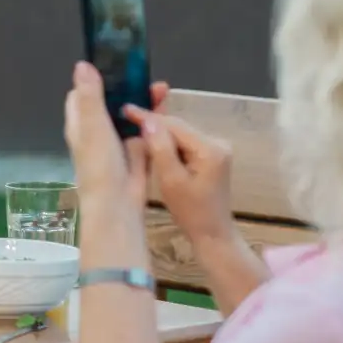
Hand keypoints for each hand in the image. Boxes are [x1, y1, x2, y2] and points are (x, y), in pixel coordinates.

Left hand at [63, 61, 149, 210]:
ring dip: (143, 103)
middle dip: (127, 89)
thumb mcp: (93, 125)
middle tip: (147, 74)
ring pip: (129, 117)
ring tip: (163, 89)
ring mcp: (116, 144)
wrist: (119, 204)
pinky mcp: (136, 154)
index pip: (81, 95)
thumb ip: (90, 96)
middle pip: (109, 104)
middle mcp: (96, 133)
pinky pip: (144, 133)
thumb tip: (82, 64)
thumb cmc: (100, 164)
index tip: (114, 63)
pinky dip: (153, 121)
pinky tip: (167, 110)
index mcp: (80, 125)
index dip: (95, 79)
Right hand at [126, 102, 237, 249]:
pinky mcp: (212, 157)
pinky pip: (185, 144)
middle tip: (125, 117)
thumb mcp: (170, 180)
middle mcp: (217, 142)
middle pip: (178, 127)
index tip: (125, 109)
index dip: (148, 117)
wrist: (212, 234)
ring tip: (134, 129)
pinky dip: (169, 144)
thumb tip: (148, 121)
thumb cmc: (190, 212)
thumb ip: (160, 148)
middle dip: (153, 124)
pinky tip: (152, 144)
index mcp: (210, 148)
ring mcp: (216, 149)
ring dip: (160, 134)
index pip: (174, 125)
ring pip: (180, 135)